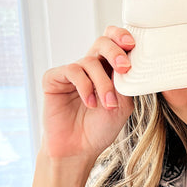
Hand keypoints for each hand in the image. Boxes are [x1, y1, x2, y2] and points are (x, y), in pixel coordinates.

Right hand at [40, 26, 134, 162]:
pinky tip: (90, 104)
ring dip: (103, 83)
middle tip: (124, 67)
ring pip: (90, 61)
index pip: (114, 42)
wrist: (79, 150)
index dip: (122, 37)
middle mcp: (90, 67)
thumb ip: (125, 83)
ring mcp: (72, 72)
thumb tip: (129, 63)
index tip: (133, 45)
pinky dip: (85, 87)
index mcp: (108, 69)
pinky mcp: (54, 79)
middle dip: (115, 52)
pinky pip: (72, 71)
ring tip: (108, 104)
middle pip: (102, 42)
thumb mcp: (123, 105)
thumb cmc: (100, 128)